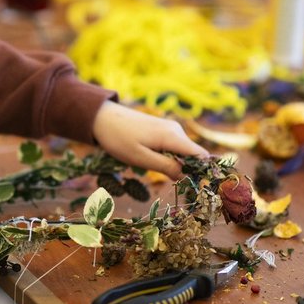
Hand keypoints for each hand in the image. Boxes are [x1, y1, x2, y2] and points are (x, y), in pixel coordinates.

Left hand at [92, 100, 207, 178]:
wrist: (103, 118)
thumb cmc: (119, 139)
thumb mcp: (141, 159)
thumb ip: (166, 167)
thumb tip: (187, 176)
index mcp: (173, 136)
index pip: (201, 155)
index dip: (201, 171)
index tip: (193, 186)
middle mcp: (177, 130)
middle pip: (193, 155)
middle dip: (186, 170)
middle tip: (168, 181)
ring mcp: (171, 128)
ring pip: (183, 152)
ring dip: (175, 164)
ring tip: (155, 168)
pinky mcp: (164, 130)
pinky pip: (174, 147)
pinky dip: (168, 157)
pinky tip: (152, 160)